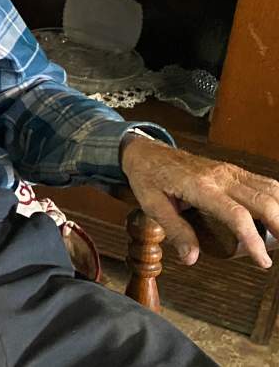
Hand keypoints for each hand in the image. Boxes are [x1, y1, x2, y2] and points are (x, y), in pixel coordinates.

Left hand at [121, 134, 278, 268]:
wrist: (147, 151)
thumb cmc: (148, 176)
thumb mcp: (151, 205)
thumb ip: (174, 230)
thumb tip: (191, 258)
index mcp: (199, 186)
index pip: (235, 214)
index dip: (252, 239)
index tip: (262, 261)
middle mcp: (220, 176)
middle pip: (262, 200)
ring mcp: (229, 171)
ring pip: (269, 188)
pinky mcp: (233, 171)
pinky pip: (264, 182)